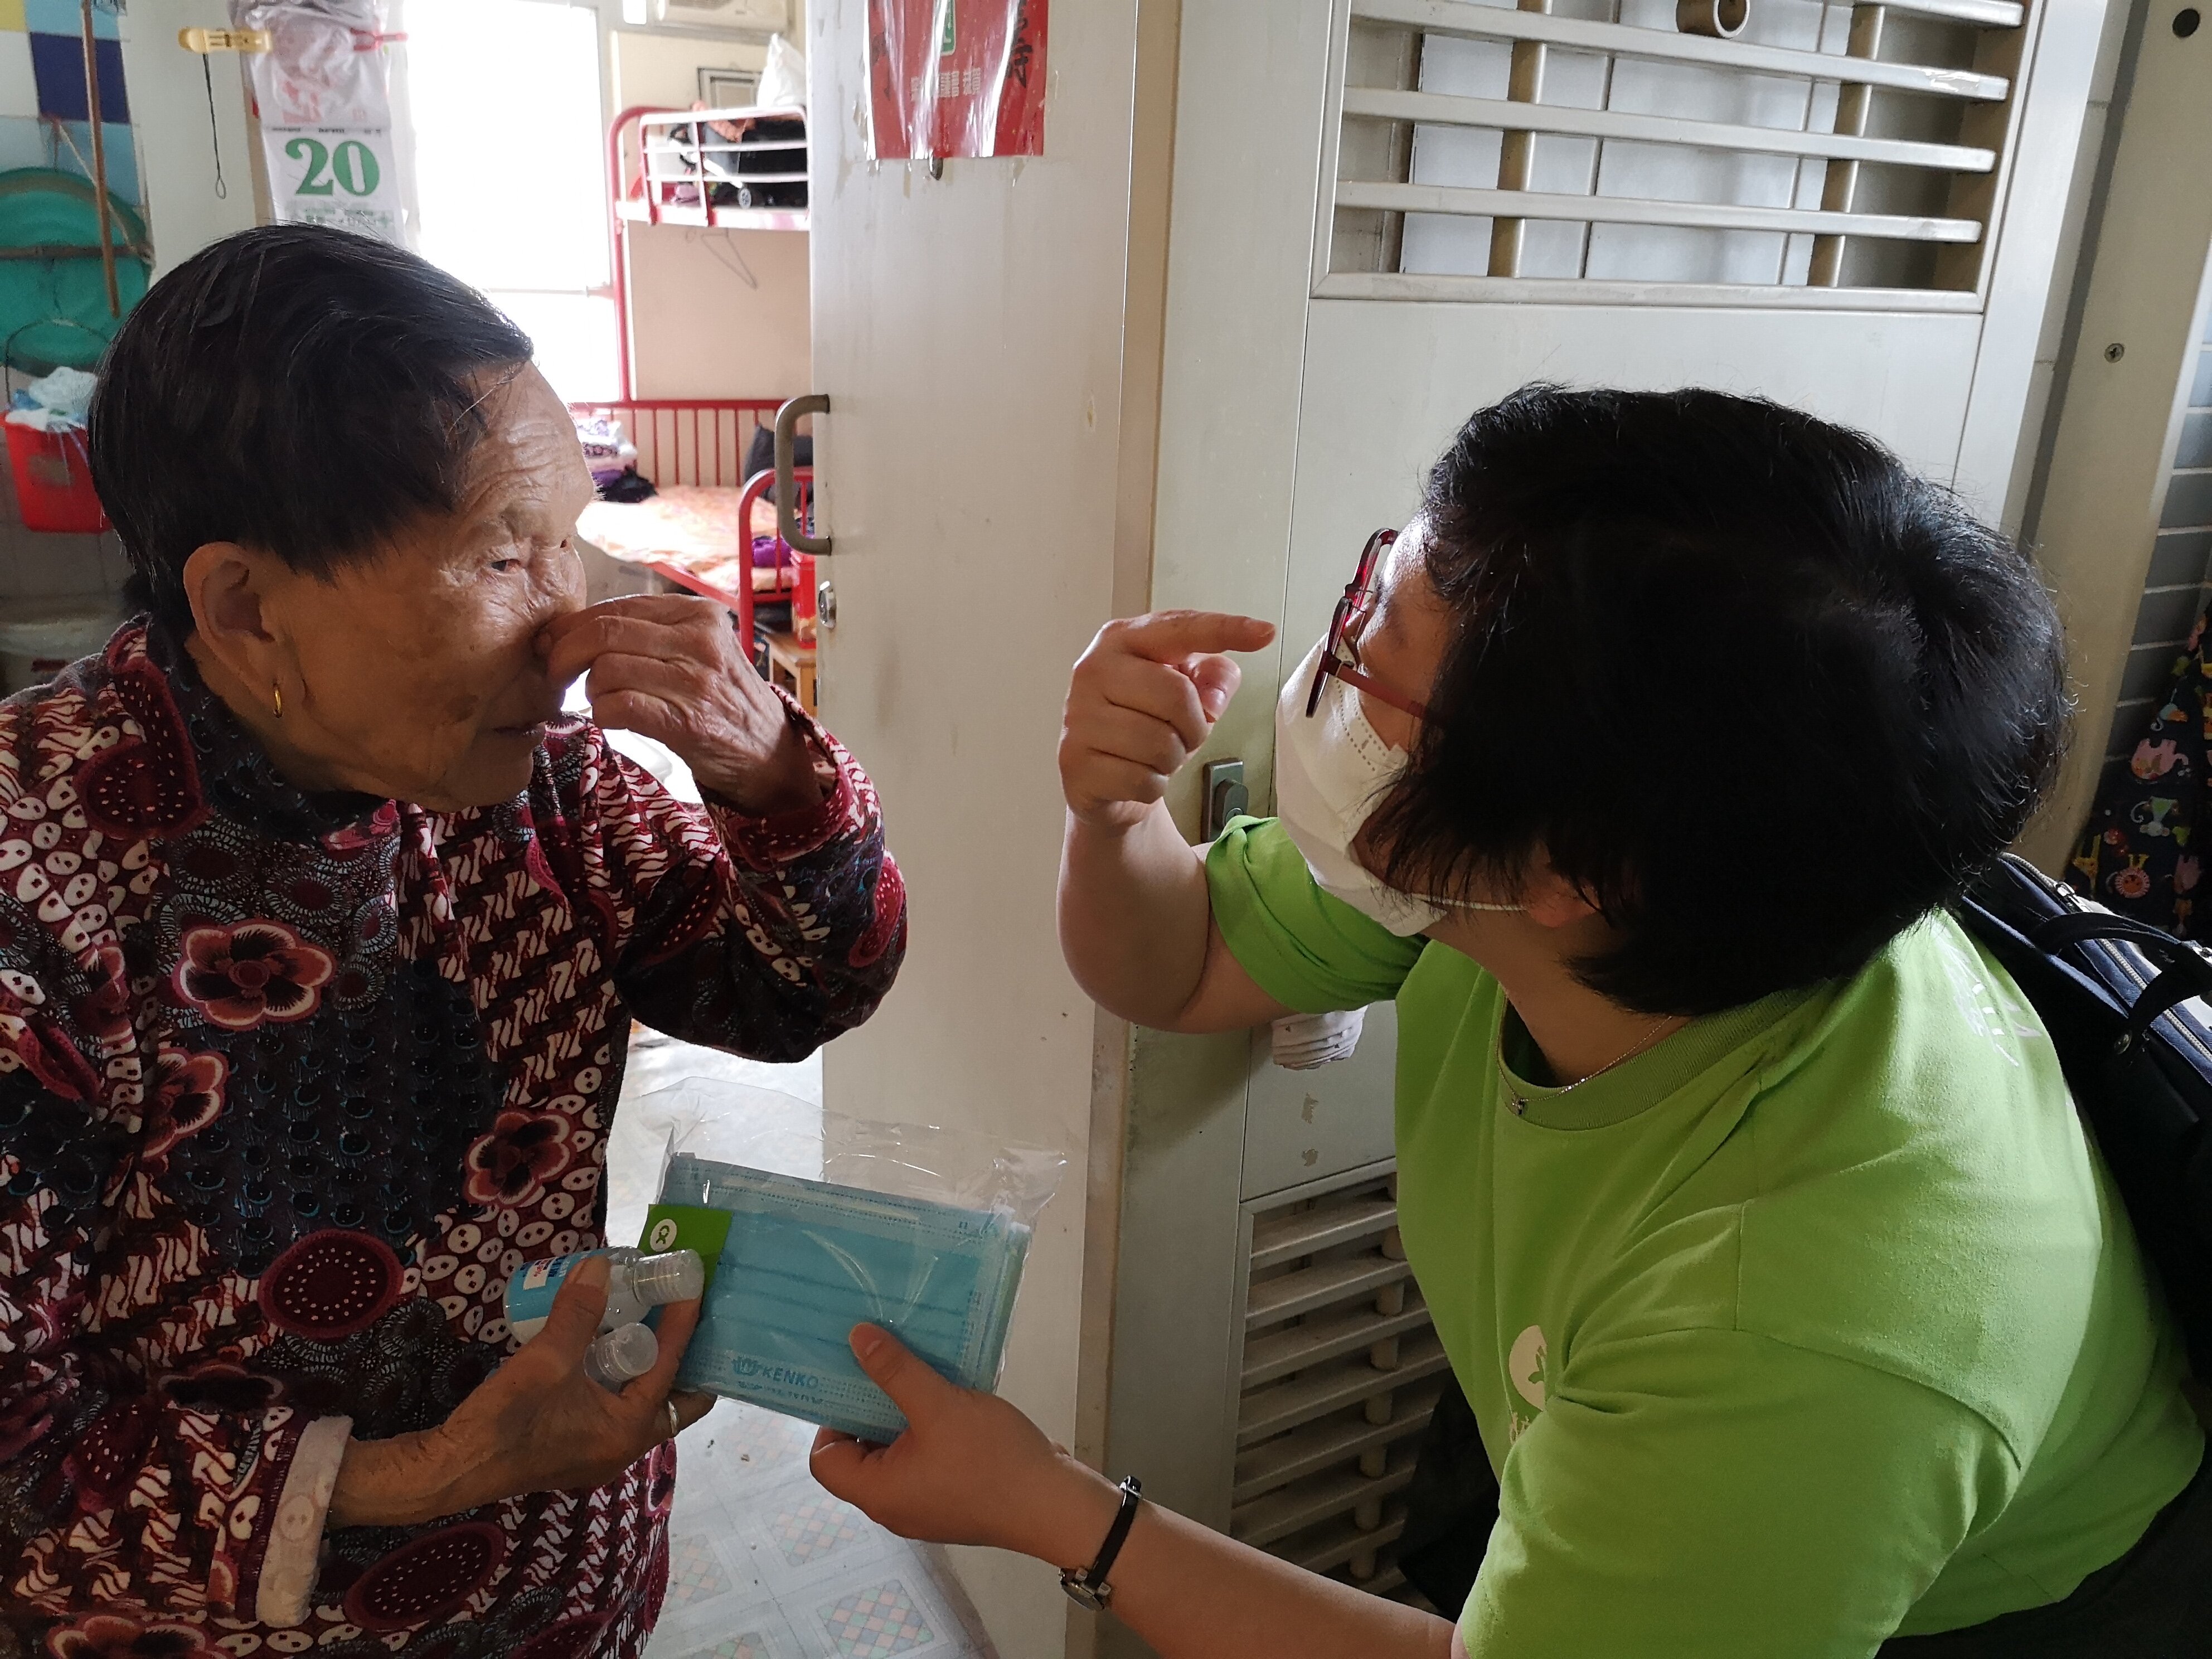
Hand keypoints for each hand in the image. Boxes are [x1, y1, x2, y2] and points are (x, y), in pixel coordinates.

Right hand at [328, 1255, 715, 1527]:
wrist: (451, 1468)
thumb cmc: (505, 1420)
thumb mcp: (546, 1359)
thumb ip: (578, 1311)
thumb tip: (601, 1264)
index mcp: (629, 1430)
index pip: (674, 1366)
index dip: (684, 1322)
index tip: (691, 1282)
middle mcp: (625, 1447)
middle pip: (678, 1398)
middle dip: (687, 1355)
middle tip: (685, 1311)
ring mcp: (601, 1451)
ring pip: (646, 1402)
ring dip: (652, 1365)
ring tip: (653, 1320)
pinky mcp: (577, 1447)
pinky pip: (617, 1407)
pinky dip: (623, 1377)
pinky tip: (608, 1346)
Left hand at [541, 595, 823, 814]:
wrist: (769, 752)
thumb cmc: (723, 700)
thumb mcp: (698, 649)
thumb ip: (649, 633)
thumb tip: (567, 631)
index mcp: (698, 614)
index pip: (617, 607)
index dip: (573, 625)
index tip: (552, 643)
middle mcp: (699, 641)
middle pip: (604, 633)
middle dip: (564, 653)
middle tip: (554, 674)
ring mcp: (695, 682)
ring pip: (607, 669)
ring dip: (589, 690)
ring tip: (600, 700)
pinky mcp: (687, 722)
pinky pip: (620, 707)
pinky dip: (602, 714)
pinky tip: (611, 719)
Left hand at [809, 1325, 1118, 1567]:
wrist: (1055, 1504)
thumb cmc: (991, 1459)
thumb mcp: (939, 1405)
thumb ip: (895, 1371)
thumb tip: (855, 1337)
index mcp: (878, 1493)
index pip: (824, 1460)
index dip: (830, 1419)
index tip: (853, 1381)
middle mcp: (894, 1506)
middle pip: (859, 1456)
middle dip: (868, 1409)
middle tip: (883, 1367)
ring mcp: (926, 1505)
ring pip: (896, 1455)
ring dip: (902, 1416)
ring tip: (918, 1375)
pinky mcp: (954, 1498)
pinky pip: (924, 1461)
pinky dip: (928, 1431)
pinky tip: (949, 1400)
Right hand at [1060, 612, 1275, 832]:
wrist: (1100, 778)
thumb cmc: (1146, 723)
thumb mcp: (1186, 693)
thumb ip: (1213, 678)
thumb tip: (1212, 694)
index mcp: (1122, 640)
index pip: (1180, 628)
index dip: (1224, 629)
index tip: (1266, 633)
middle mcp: (1093, 670)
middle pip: (1176, 695)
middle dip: (1194, 726)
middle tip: (1181, 735)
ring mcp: (1079, 717)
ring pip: (1160, 744)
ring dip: (1172, 760)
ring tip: (1154, 756)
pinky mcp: (1075, 762)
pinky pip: (1142, 780)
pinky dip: (1152, 786)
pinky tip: (1136, 777)